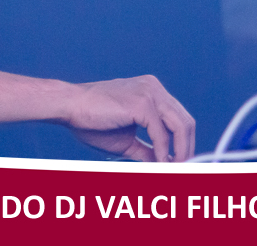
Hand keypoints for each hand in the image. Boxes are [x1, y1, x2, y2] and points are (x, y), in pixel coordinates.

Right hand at [61, 75, 194, 161]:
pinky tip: (159, 162)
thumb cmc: (90, 120)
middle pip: (186, 122)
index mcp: (151, 90)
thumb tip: (164, 166)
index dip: (184, 143)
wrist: (69, 107)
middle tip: (183, 170)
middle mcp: (154, 87)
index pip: (179, 118)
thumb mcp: (127, 140)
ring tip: (174, 169)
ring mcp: (149, 93)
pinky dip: (163, 152)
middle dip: (187, 149)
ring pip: (180, 126)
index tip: (181, 163)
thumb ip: (148, 150)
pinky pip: (161, 133)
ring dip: (180, 152)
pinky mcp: (142, 103)